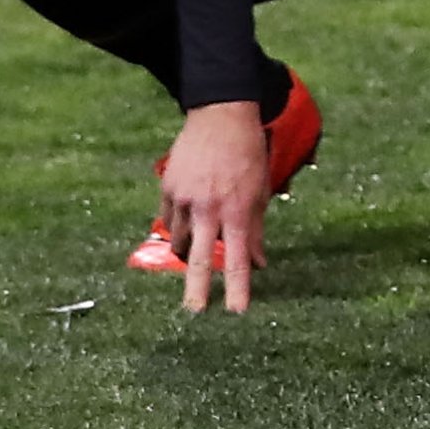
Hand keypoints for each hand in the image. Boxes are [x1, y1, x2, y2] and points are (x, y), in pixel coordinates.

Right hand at [161, 100, 270, 315]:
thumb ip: (258, 229)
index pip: (239, 256)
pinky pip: (170, 220)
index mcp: (239, 208)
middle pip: (201, 257)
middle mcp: (210, 207)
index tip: (238, 310)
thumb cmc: (249, 154)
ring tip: (195, 254)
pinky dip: (178, 227)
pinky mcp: (167, 189)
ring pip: (182, 240)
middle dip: (198, 288)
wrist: (221, 116)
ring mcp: (185, 198)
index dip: (239, 286)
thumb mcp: (261, 190)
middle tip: (195, 312)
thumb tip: (259, 264)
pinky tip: (187, 220)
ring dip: (189, 252)